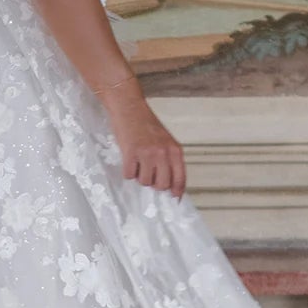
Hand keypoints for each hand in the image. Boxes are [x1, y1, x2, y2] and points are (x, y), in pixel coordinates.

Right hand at [99, 78, 186, 196]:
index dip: (176, 192)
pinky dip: (128, 171)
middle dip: (154, 184)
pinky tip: (129, 159)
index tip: (174, 199)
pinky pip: (130, 175)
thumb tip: (169, 184)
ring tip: (138, 162)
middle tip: (147, 173)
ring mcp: (147, 154)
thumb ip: (169, 159)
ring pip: (145, 182)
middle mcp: (163, 153)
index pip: (180, 178)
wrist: (129, 107)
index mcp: (175, 150)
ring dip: (139, 176)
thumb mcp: (165, 140)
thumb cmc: (146, 124)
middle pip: (161, 185)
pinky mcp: (131, 153)